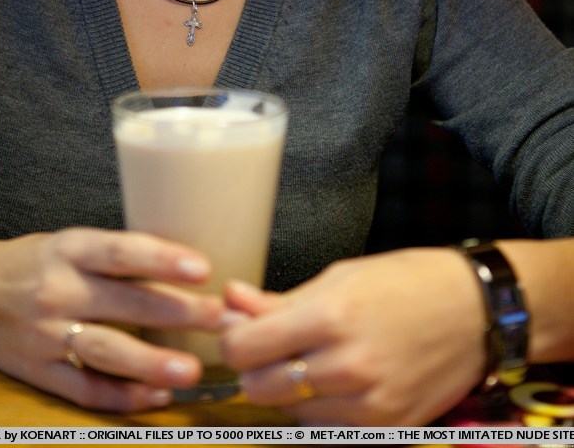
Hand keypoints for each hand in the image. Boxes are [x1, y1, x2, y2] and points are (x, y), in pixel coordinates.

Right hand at [0, 227, 224, 411]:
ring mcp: (47, 335)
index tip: (203, 269)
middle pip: (125, 303)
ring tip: (192, 369)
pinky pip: (86, 389)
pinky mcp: (39, 372)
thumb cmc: (34, 262)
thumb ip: (116, 256)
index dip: (162, 259)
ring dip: (153, 363)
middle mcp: (58, 290)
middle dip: (178, 313)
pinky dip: (123, 396)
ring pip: (107, 351)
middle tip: (221, 320)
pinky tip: (156, 395)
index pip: (121, 252)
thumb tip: (184, 268)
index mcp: (70, 249)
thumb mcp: (71, 243)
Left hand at [221, 248, 486, 424]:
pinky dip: (317, 408)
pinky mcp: (386, 428)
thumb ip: (280, 300)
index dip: (232, 339)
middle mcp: (346, 366)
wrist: (476, 312)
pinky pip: (325, 428)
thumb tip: (230, 300)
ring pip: (288, 412)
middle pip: (258, 387)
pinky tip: (333, 381)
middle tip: (268, 347)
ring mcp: (368, 404)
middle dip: (253, 368)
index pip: (244, 349)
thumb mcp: (341, 276)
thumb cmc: (407, 282)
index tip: (238, 330)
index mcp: (331, 316)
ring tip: (309, 358)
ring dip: (285, 390)